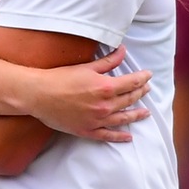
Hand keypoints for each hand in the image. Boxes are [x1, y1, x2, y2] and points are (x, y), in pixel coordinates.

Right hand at [27, 46, 152, 141]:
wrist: (39, 95)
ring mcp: (97, 120)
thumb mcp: (86, 67)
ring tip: (145, 112)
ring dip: (136, 115)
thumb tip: (123, 51)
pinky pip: (108, 136)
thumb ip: (108, 61)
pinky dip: (120, 137)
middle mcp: (105, 105)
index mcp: (106, 87)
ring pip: (123, 119)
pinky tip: (128, 137)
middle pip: (130, 99)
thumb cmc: (60, 78)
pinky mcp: (87, 130)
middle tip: (147, 89)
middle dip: (141, 93)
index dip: (143, 78)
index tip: (148, 75)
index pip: (132, 82)